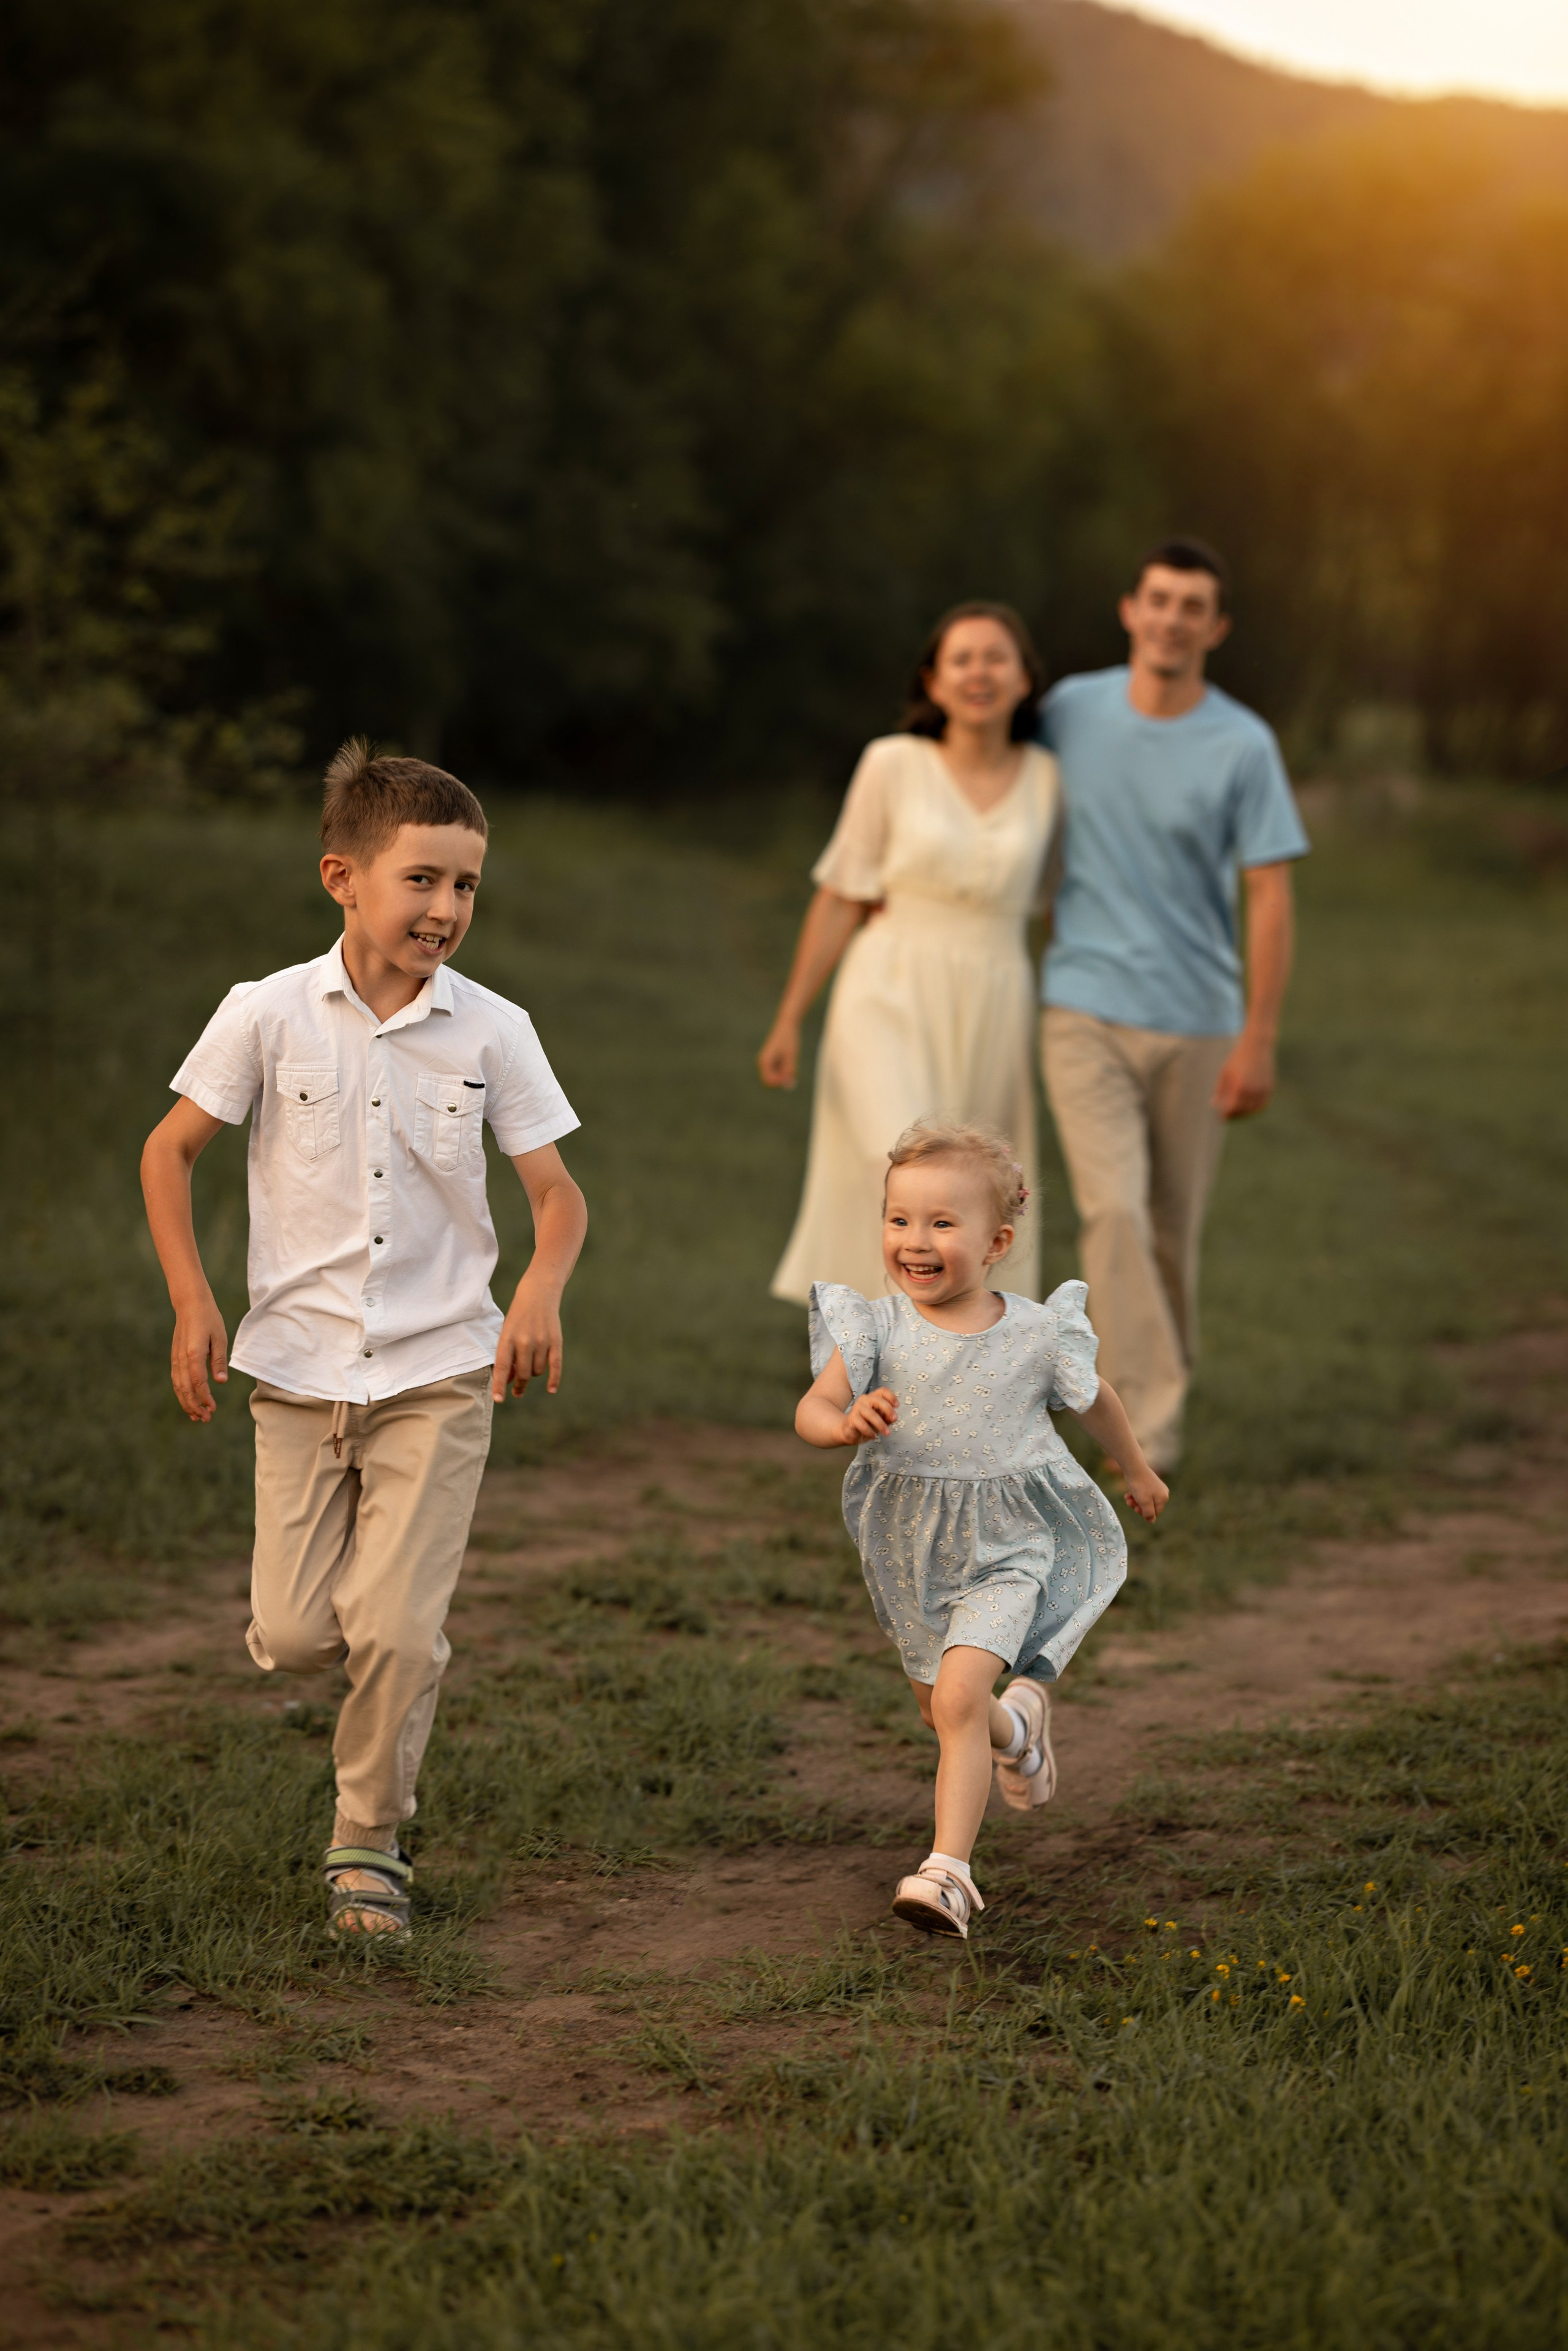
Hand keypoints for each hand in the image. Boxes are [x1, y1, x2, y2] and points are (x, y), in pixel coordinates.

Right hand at [171, 1294, 228, 1422]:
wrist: (190, 1304)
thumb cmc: (209, 1319)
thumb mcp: (219, 1338)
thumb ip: (218, 1361)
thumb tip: (221, 1382)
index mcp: (193, 1354)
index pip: (198, 1382)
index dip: (205, 1398)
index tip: (213, 1409)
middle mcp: (181, 1359)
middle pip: (185, 1389)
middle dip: (195, 1406)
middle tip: (206, 1419)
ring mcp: (175, 1358)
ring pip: (178, 1387)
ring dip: (186, 1403)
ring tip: (196, 1416)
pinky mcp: (175, 1357)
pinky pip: (176, 1380)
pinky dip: (181, 1393)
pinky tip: (189, 1401)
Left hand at [493, 1279, 563, 1400]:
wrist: (539, 1293)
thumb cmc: (518, 1316)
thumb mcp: (507, 1332)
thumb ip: (507, 1355)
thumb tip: (509, 1381)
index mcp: (508, 1338)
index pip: (502, 1367)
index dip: (500, 1385)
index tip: (499, 1399)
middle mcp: (525, 1340)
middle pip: (523, 1373)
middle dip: (520, 1384)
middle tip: (517, 1391)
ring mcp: (542, 1341)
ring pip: (538, 1371)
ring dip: (533, 1374)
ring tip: (530, 1366)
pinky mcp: (556, 1341)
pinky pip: (555, 1366)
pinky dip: (554, 1379)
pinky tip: (551, 1390)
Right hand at [757, 1019, 799, 1089]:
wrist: (787, 1025)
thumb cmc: (788, 1039)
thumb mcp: (791, 1056)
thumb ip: (789, 1071)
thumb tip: (788, 1086)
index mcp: (764, 1061)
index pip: (768, 1081)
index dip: (779, 1082)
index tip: (789, 1073)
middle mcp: (763, 1063)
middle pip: (771, 1080)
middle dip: (782, 1078)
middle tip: (792, 1067)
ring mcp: (767, 1062)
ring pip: (776, 1076)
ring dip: (785, 1073)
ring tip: (791, 1060)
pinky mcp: (772, 1060)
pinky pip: (778, 1071)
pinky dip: (785, 1069)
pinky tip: (790, 1059)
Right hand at [840, 1386, 896, 1444]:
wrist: (850, 1432)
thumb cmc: (867, 1424)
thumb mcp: (881, 1420)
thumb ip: (888, 1417)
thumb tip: (894, 1417)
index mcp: (873, 1398)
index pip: (882, 1391)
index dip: (891, 1397)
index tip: (897, 1406)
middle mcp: (864, 1400)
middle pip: (877, 1400)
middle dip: (888, 1409)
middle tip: (894, 1419)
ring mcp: (857, 1408)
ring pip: (871, 1414)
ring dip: (881, 1424)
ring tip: (886, 1433)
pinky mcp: (851, 1419)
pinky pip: (862, 1425)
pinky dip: (870, 1432)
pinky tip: (873, 1436)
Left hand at [1122, 1464, 1169, 1523]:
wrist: (1134, 1467)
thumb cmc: (1139, 1485)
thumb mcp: (1144, 1502)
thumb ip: (1148, 1513)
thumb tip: (1151, 1521)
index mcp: (1163, 1498)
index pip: (1155, 1513)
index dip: (1144, 1513)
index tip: (1135, 1509)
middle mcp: (1163, 1492)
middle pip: (1150, 1506)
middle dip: (1138, 1506)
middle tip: (1129, 1503)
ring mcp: (1156, 1487)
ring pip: (1145, 1499)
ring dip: (1135, 1501)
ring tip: (1127, 1498)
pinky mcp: (1149, 1482)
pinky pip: (1143, 1493)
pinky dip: (1135, 1494)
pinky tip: (1128, 1494)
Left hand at [1213, 1032, 1274, 1118]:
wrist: (1256, 1047)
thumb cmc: (1237, 1059)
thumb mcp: (1224, 1073)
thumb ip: (1220, 1090)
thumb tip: (1214, 1104)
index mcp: (1239, 1087)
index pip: (1232, 1109)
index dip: (1226, 1115)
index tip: (1221, 1117)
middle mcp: (1252, 1091)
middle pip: (1242, 1111)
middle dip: (1234, 1115)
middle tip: (1228, 1116)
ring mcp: (1262, 1090)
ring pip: (1253, 1110)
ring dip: (1245, 1113)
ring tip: (1237, 1112)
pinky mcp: (1269, 1088)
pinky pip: (1262, 1104)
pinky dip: (1255, 1108)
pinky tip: (1247, 1107)